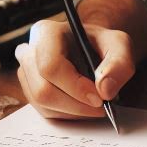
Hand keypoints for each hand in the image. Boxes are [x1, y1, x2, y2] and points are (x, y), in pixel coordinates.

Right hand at [15, 18, 134, 119]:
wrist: (90, 49)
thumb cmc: (101, 44)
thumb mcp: (120, 45)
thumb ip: (119, 64)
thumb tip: (105, 90)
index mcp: (46, 33)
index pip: (50, 65)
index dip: (74, 87)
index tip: (99, 98)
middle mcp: (29, 52)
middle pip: (43, 90)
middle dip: (76, 105)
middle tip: (101, 106)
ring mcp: (26, 74)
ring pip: (43, 104)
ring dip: (74, 111)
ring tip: (95, 104)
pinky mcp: (30, 91)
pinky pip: (45, 112)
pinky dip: (68, 114)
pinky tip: (83, 105)